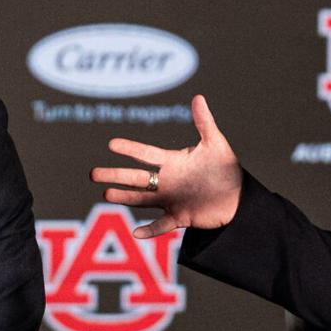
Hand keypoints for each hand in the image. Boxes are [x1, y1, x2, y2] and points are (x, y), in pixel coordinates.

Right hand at [90, 94, 241, 237]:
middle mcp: (167, 181)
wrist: (238, 197)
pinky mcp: (181, 217)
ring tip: (106, 195)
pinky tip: (136, 233)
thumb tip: (198, 97)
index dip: (130, 149)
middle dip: (115, 175)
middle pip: (136, 177)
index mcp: (173, 162)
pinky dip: (150, 230)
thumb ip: (204, 122)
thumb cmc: (225, 168)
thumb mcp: (215, 144)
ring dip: (125, 197)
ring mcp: (171, 200)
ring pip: (142, 199)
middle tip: (93, 173)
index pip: (146, 154)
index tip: (111, 143)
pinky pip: (162, 225)